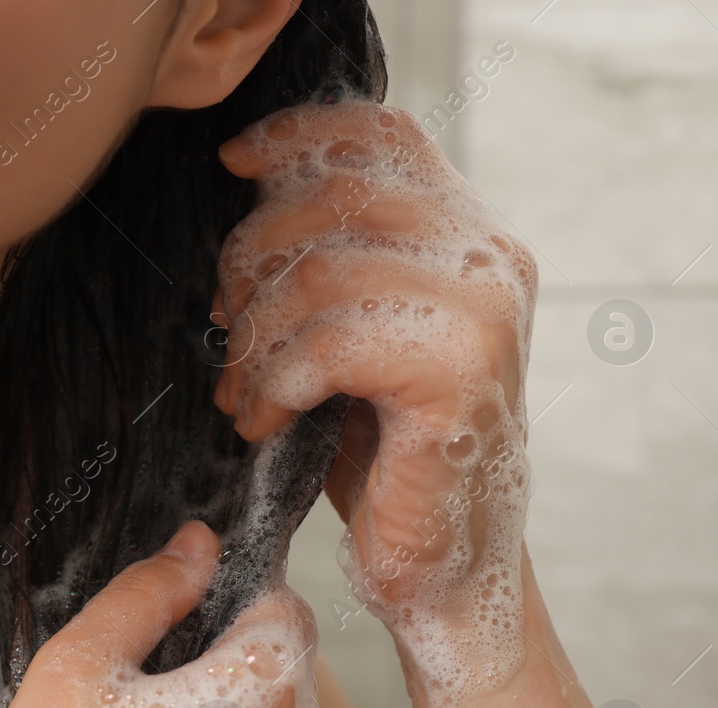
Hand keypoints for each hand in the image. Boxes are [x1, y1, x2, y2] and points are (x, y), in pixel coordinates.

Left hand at [211, 100, 536, 679]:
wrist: (441, 563)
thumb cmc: (383, 453)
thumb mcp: (345, 335)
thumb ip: (325, 261)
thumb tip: (249, 194)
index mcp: (471, 237)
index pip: (384, 135)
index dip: (300, 133)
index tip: (233, 163)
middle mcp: (492, 259)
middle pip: (335, 198)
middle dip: (252, 258)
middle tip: (225, 326)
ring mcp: (483, 314)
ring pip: (321, 274)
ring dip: (255, 339)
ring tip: (241, 391)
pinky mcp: (457, 376)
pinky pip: (329, 343)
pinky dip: (273, 383)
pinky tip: (261, 422)